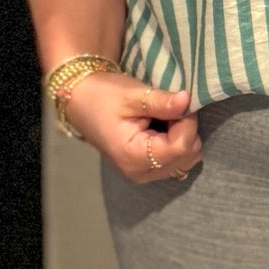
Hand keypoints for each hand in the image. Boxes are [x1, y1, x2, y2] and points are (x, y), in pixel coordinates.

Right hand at [61, 72, 201, 184]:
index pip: (180, 146)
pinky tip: (162, 127)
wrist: (80, 102)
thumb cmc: (102, 96)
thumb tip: (187, 101)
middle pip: (187, 154)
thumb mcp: (131, 95)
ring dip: (182, 135)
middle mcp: (142, 172)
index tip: (177, 102)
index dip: (186, 122)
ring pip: (187, 158)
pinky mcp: (149, 169)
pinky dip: (177, 142)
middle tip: (167, 108)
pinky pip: (178, 159)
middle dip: (185, 128)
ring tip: (162, 117)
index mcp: (134, 157)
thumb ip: (161, 102)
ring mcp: (146, 174)